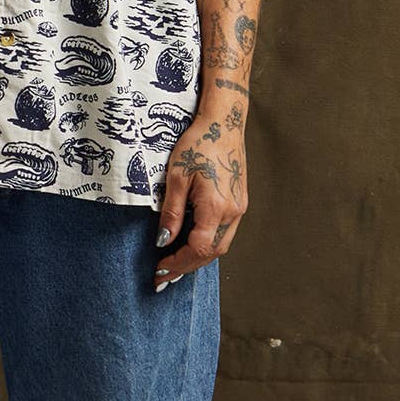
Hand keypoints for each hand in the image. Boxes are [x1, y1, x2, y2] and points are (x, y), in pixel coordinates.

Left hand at [153, 106, 247, 289]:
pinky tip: (192, 246)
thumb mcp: (176, 177)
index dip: (178, 263)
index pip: (198, 249)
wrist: (224, 124)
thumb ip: (171, 213)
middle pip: (211, 254)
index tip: (159, 270)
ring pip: (220, 246)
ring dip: (198, 259)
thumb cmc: (198, 144)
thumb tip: (163, 241)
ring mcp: (240, 209)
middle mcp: (233, 212)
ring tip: (175, 265)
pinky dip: (208, 245)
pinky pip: (225, 234)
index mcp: (216, 208)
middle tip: (163, 276)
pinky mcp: (240, 203)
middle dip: (186, 267)